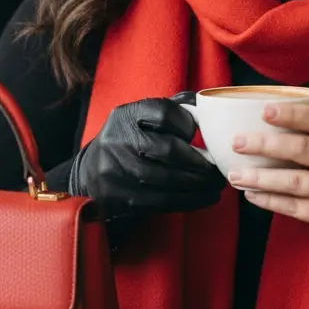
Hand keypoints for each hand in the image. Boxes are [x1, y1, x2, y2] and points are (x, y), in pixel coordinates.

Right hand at [69, 94, 225, 218]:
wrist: (90, 172)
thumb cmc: (129, 140)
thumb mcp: (141, 118)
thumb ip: (173, 109)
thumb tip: (209, 108)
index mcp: (126, 115)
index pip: (164, 113)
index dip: (188, 124)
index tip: (201, 136)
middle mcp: (118, 139)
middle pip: (168, 149)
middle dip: (199, 162)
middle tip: (218, 168)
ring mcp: (116, 169)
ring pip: (166, 178)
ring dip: (198, 184)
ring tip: (216, 184)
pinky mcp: (120, 196)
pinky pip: (160, 200)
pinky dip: (188, 200)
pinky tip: (205, 197)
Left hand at [228, 102, 308, 250]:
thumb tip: (266, 120)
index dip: (293, 115)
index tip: (265, 111)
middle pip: (302, 149)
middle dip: (265, 144)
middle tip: (237, 142)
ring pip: (294, 182)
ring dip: (260, 178)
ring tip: (235, 174)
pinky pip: (294, 207)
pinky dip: (270, 201)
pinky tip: (252, 194)